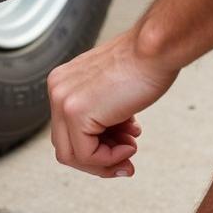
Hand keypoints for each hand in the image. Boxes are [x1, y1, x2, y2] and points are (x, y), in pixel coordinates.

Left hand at [47, 29, 177, 176]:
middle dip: (98, 161)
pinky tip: (130, 145)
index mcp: (63, 83)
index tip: (122, 152)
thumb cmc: (144, 64)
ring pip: (72, 155)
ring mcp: (63, 100)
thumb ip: (103, 113)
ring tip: (131, 148)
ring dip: (105, 162)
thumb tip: (109, 145)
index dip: (95, 148)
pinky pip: (87, 154)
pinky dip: (110, 159)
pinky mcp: (76, 111)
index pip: (67, 130)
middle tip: (126, 164)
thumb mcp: (113, 92)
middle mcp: (57, 90)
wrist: (155, 48)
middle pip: (65, 145)